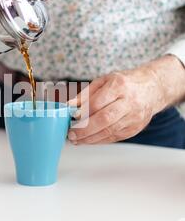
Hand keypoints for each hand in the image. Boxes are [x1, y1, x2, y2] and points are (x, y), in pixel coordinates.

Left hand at [68, 55, 184, 144]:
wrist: (152, 89)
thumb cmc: (125, 83)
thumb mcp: (105, 81)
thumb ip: (86, 94)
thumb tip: (69, 105)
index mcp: (119, 86)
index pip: (97, 103)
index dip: (82, 113)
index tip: (71, 117)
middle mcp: (129, 102)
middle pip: (104, 119)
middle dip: (85, 129)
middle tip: (72, 134)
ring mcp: (134, 117)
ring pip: (109, 131)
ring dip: (90, 138)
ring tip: (76, 139)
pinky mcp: (135, 128)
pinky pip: (115, 137)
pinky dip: (100, 140)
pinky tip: (89, 139)